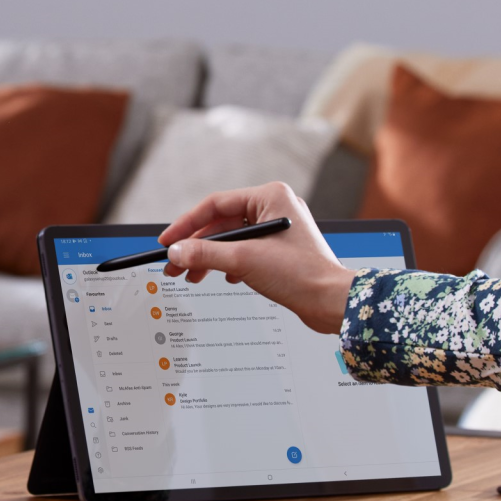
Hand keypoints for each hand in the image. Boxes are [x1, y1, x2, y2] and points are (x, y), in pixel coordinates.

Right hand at [159, 182, 355, 333]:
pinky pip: (246, 251)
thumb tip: (178, 252)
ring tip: (192, 276)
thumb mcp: (244, 260)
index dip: (188, 224)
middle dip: (197, 247)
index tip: (168, 241)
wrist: (331, 303)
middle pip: (222, 224)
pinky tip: (226, 278)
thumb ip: (206, 254)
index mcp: (271, 197)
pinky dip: (230, 264)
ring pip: (233, 240)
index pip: (216, 204)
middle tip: (175, 264)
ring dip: (211, 258)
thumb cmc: (302, 274)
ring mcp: (279, 229)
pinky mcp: (281, 250)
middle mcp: (275, 208)